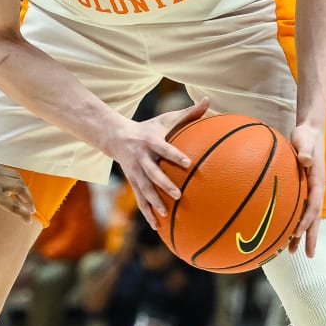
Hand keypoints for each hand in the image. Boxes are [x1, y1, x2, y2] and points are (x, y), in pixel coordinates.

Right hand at [0, 157, 34, 220]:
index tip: (13, 189)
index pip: (3, 170)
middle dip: (24, 188)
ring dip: (28, 199)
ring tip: (31, 209)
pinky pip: (14, 205)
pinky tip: (27, 219)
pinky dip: (23, 212)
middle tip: (27, 199)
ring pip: (20, 188)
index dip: (11, 180)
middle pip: (16, 177)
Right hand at [103, 97, 209, 226]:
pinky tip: (156, 226)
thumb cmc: (148, 128)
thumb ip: (188, 113)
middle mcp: (141, 158)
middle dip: (163, 184)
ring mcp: (135, 172)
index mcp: (150, 142)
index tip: (188, 162)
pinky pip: (139, 200)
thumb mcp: (165, 119)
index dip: (175, 155)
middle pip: (152, 173)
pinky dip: (147, 213)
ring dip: (153, 202)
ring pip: (144, 189)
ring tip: (165, 214)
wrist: (116, 137)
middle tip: (177, 195)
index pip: (164, 149)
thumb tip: (208, 100)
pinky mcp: (132, 182)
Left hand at [288, 118, 325, 256]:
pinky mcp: (304, 189)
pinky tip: (283, 231)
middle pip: (314, 218)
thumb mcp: (304, 141)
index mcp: (318, 182)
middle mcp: (317, 190)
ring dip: (301, 234)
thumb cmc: (305, 136)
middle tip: (307, 255)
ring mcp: (311, 191)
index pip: (313, 206)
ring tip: (292, 251)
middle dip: (310, 237)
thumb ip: (305, 150)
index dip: (306, 221)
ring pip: (308, 218)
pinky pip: (300, 210)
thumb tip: (306, 159)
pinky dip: (294, 222)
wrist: (310, 132)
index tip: (297, 233)